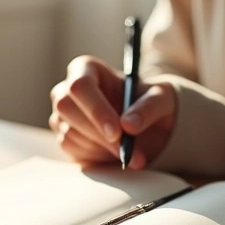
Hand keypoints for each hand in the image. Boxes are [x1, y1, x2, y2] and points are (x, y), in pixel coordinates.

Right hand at [49, 55, 176, 169]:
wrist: (146, 124)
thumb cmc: (150, 101)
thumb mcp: (162, 97)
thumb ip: (149, 107)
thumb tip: (129, 125)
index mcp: (87, 69)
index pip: (80, 85)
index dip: (96, 109)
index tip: (117, 131)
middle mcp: (67, 89)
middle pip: (66, 108)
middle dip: (97, 132)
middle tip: (126, 150)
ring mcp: (63, 114)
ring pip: (69, 132)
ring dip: (102, 148)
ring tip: (131, 152)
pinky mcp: (65, 137)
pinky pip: (72, 149)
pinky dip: (95, 156)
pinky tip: (114, 151)